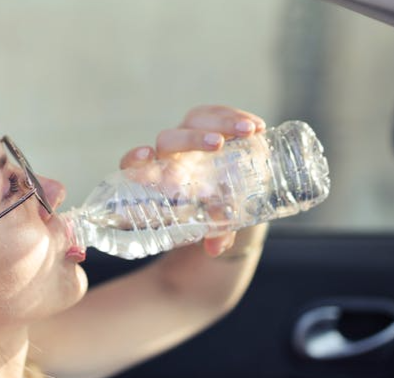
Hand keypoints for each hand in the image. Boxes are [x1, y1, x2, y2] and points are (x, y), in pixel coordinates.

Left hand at [118, 105, 266, 257]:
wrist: (223, 198)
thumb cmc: (205, 213)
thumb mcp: (209, 225)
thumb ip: (214, 234)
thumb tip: (215, 248)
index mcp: (158, 178)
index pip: (134, 164)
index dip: (135, 158)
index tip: (145, 154)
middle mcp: (169, 154)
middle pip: (169, 139)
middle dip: (192, 139)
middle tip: (217, 145)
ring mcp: (189, 135)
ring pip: (195, 120)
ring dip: (222, 123)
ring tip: (249, 132)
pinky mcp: (210, 124)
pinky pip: (218, 113)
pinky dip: (236, 117)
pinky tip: (258, 127)